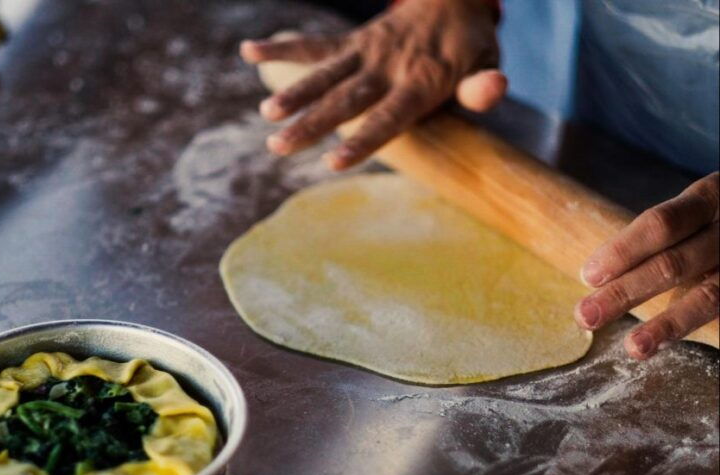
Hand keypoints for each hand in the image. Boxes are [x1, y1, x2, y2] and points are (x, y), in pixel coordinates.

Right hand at [240, 0, 506, 169]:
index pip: (389, 117)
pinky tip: (249, 51)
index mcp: (423, 81)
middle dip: (311, 123)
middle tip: (277, 146)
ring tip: (265, 112)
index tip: (333, 163)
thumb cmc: (469, 46)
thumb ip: (483, 85)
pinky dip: (284, 47)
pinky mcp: (354, 40)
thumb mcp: (487, 62)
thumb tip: (496, 90)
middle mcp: (390, 66)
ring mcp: (368, 51)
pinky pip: (317, 44)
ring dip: (294, 91)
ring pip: (326, 73)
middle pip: (346, 100)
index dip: (362, 140)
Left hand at [575, 172, 719, 358]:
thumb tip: (595, 275)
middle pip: (675, 263)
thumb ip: (660, 233)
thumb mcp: (694, 211)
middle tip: (585, 316)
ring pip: (708, 296)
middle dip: (625, 292)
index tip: (588, 276)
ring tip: (634, 348)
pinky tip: (668, 347)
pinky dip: (694, 331)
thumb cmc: (712, 221)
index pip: (662, 224)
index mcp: (709, 198)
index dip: (624, 250)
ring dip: (667, 325)